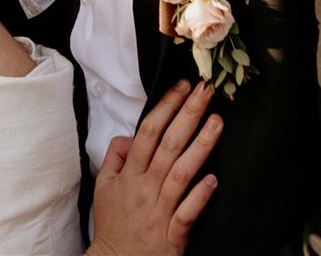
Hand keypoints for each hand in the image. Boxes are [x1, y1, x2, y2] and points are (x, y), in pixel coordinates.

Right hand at [88, 81, 221, 254]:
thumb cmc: (114, 224)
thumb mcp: (103, 187)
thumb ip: (114, 157)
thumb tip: (127, 136)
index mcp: (129, 174)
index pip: (148, 132)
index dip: (166, 107)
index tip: (182, 87)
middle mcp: (145, 188)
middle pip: (168, 145)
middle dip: (188, 114)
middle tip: (206, 91)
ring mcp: (159, 210)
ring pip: (181, 173)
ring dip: (200, 146)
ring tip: (217, 122)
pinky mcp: (172, 233)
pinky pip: (187, 212)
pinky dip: (199, 197)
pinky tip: (213, 180)